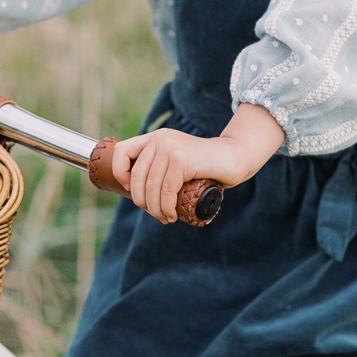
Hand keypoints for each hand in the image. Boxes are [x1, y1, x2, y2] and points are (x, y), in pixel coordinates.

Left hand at [110, 105, 285, 222]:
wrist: (235, 157)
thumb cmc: (205, 166)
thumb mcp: (176, 162)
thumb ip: (159, 167)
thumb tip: (135, 193)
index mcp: (155, 137)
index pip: (121, 152)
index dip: (121, 174)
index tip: (132, 190)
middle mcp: (160, 139)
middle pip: (137, 177)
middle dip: (143, 202)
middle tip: (157, 213)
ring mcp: (170, 148)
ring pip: (151, 187)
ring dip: (156, 209)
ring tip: (165, 218)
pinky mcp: (182, 159)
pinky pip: (166, 191)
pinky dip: (166, 208)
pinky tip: (172, 215)